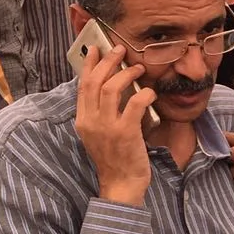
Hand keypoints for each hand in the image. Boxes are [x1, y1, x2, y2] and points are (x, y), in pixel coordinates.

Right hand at [76, 45, 154, 207]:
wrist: (121, 184)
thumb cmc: (115, 158)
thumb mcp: (99, 134)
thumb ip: (100, 113)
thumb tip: (112, 87)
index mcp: (83, 120)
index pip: (83, 85)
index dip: (90, 64)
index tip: (96, 49)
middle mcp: (91, 121)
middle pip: (96, 82)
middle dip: (108, 61)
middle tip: (121, 50)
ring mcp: (107, 127)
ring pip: (112, 88)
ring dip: (127, 73)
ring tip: (139, 68)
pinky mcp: (126, 133)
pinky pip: (135, 103)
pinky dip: (144, 93)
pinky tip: (151, 92)